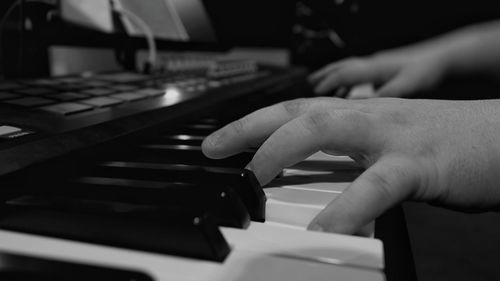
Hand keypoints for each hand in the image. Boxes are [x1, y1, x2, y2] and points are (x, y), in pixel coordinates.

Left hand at [202, 97, 499, 233]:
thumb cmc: (442, 144)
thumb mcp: (384, 145)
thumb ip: (347, 156)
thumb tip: (311, 176)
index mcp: (358, 116)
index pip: (293, 111)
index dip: (251, 124)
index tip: (218, 143)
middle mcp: (367, 118)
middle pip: (296, 113)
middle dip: (249, 130)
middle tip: (217, 152)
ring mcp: (391, 137)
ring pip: (324, 131)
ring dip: (281, 155)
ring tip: (253, 184)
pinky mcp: (419, 164)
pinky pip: (375, 186)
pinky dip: (345, 208)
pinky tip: (323, 231)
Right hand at [308, 47, 447, 97]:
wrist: (443, 57)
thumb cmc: (425, 71)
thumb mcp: (406, 86)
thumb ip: (384, 96)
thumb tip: (362, 106)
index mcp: (374, 68)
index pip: (343, 74)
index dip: (327, 84)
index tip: (314, 94)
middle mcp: (372, 64)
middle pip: (342, 67)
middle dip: (325, 76)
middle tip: (310, 84)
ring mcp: (378, 65)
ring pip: (349, 70)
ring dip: (335, 78)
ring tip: (323, 89)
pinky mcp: (384, 69)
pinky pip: (360, 74)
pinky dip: (349, 82)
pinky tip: (351, 93)